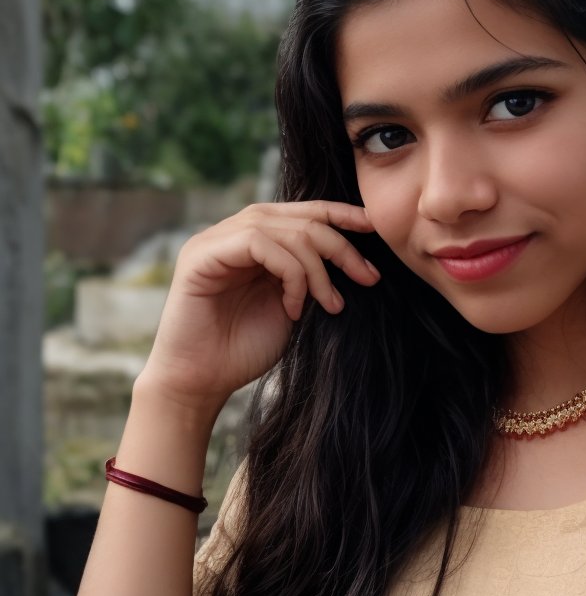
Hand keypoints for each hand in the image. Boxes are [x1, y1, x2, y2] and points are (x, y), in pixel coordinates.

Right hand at [137, 199, 380, 412]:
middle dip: (340, 245)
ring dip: (316, 267)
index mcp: (255, 242)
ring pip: (282, 229)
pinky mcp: (201, 255)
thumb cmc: (244, 351)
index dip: (340, 214)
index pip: (302, 213)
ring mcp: (214, 241)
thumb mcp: (292, 307)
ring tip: (331, 304)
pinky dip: (287, 272)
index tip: (374, 229)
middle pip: (297, 217)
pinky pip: (257, 243)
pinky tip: (294, 307)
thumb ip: (310, 277)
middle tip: (368, 278)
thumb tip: (355, 258)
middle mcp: (233, 234)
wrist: (201, 383)